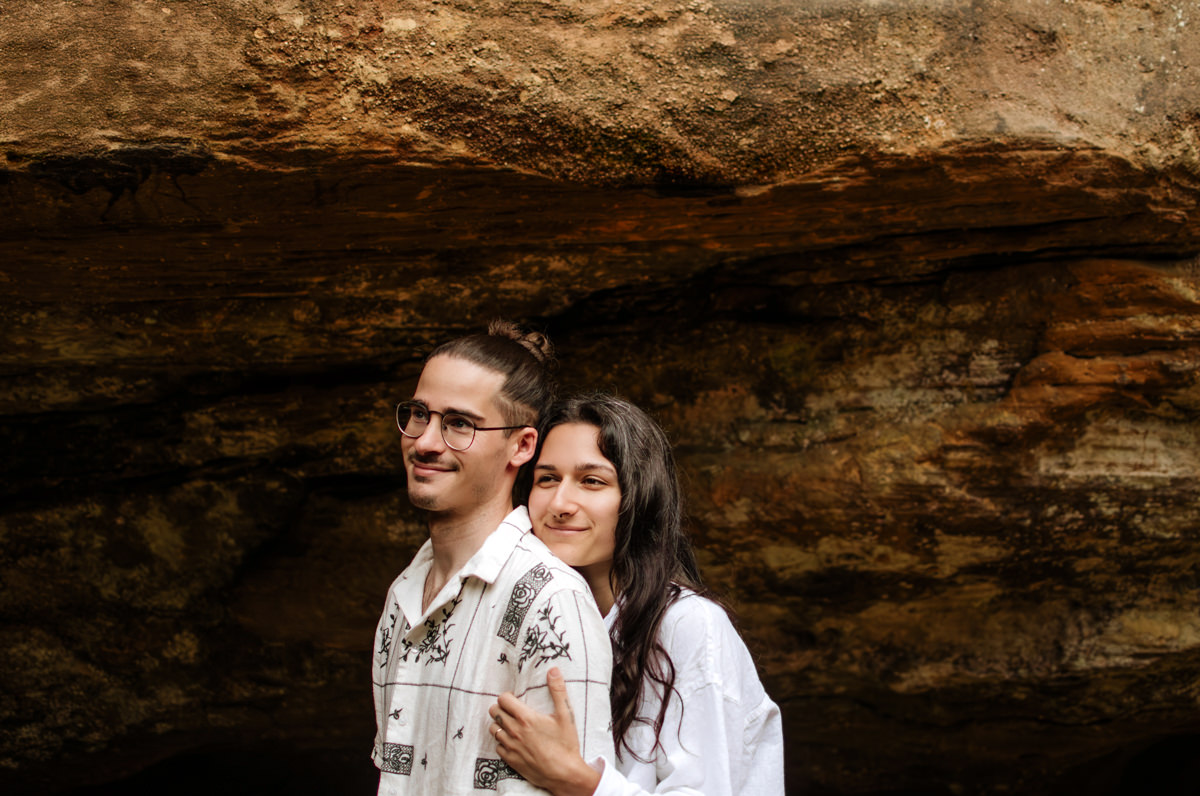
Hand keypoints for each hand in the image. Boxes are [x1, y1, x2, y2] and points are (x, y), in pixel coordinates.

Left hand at [488, 668, 600, 795]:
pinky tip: (513, 741)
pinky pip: (497, 746)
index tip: (515, 699)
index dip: (507, 696)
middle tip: (512, 710)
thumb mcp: (566, 715)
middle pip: (494, 712)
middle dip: (501, 708)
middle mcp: (514, 731)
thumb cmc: (566, 744)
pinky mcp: (510, 760)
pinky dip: (502, 742)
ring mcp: (511, 747)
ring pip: (493, 729)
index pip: (503, 699)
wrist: (564, 774)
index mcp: (526, 718)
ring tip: (511, 724)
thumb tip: (553, 670)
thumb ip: (558, 691)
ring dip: (500, 724)